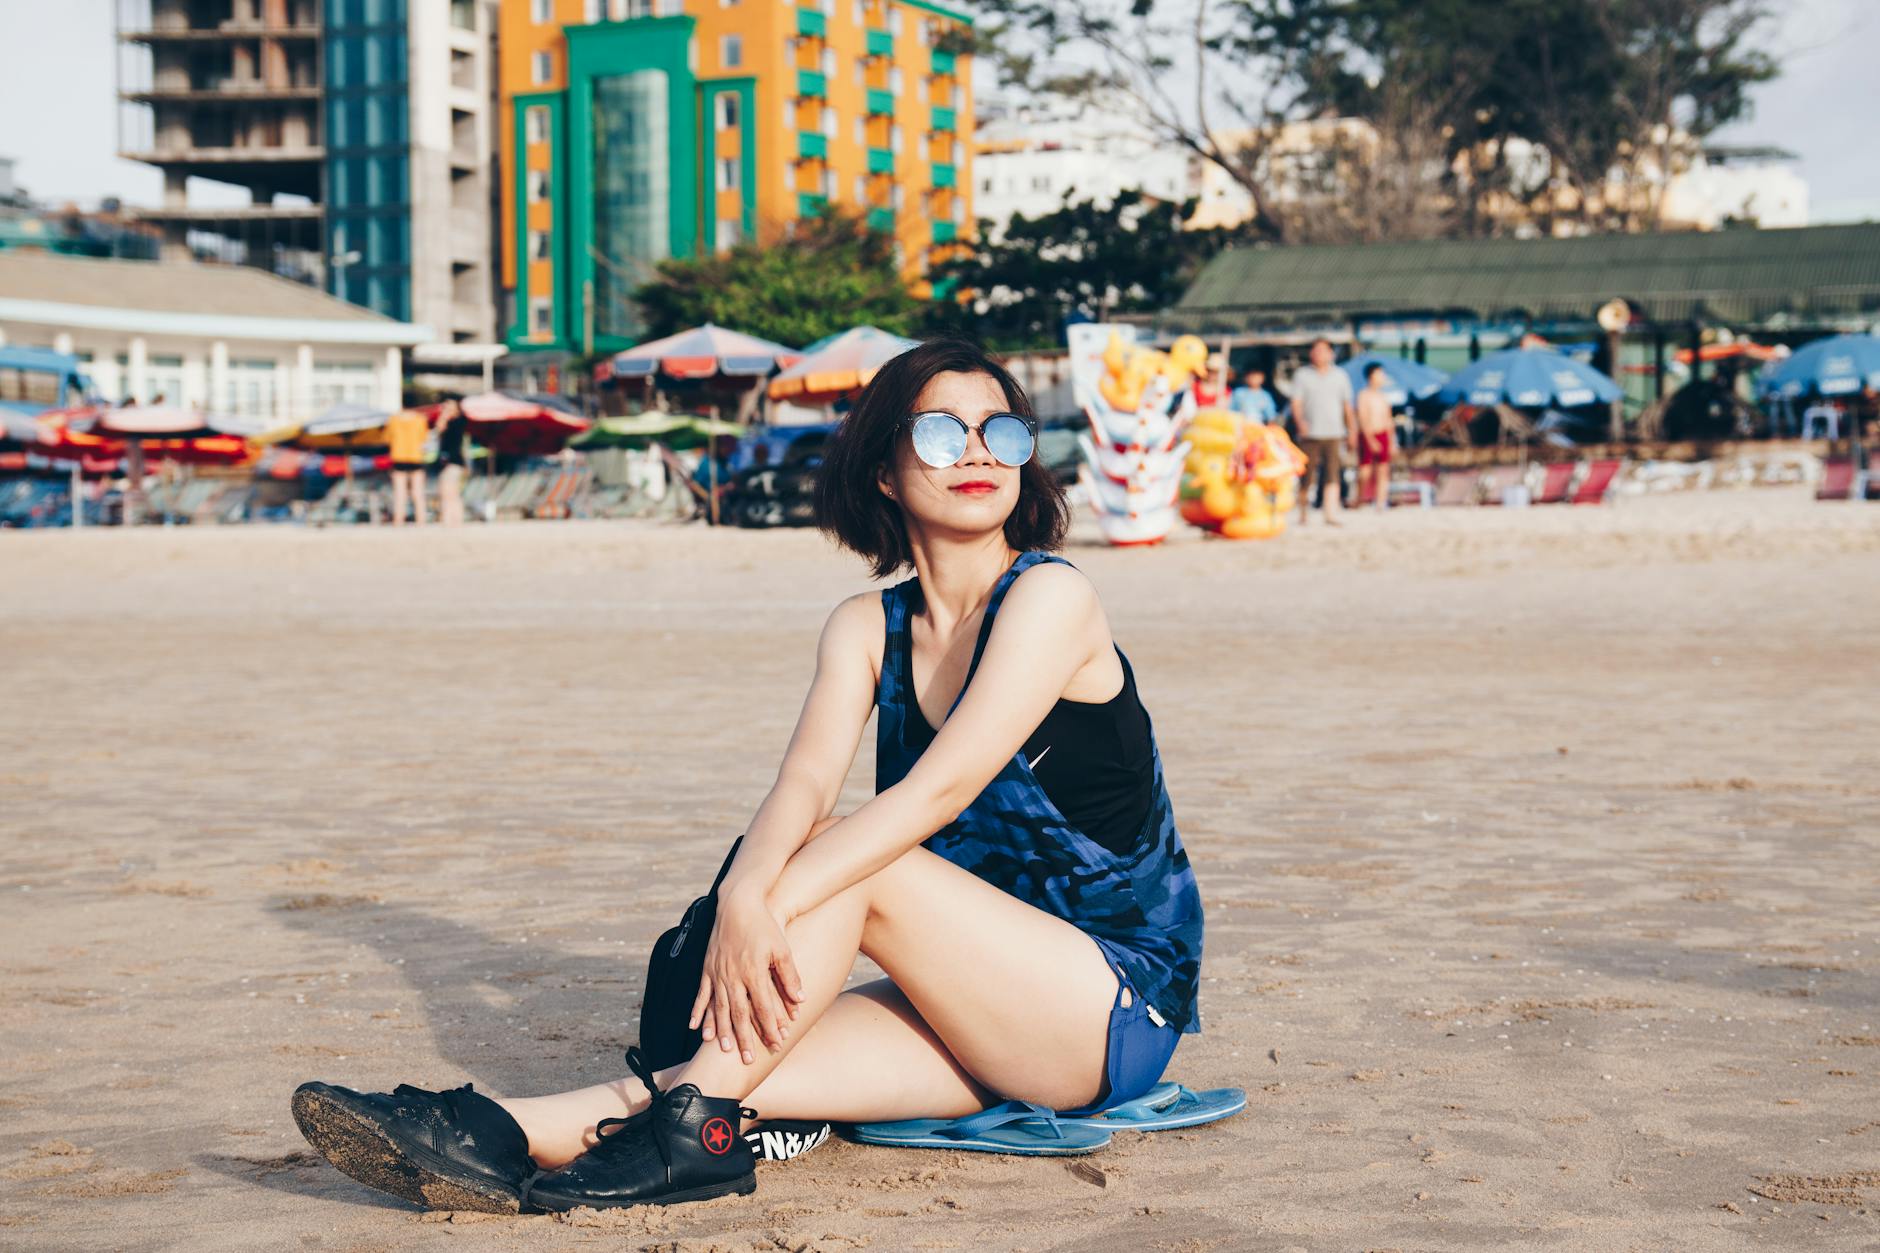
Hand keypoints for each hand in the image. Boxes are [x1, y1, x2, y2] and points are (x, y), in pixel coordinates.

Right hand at [688, 887, 804, 1064]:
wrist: (736, 904)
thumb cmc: (763, 925)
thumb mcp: (782, 948)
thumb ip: (789, 975)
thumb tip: (801, 999)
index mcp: (754, 971)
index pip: (764, 1006)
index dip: (770, 1027)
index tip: (777, 1043)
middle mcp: (733, 975)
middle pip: (739, 1013)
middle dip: (744, 1037)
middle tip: (748, 1059)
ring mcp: (717, 973)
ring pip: (719, 1008)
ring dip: (721, 1030)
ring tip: (723, 1049)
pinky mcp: (707, 968)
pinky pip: (702, 995)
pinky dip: (699, 1012)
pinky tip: (695, 1028)